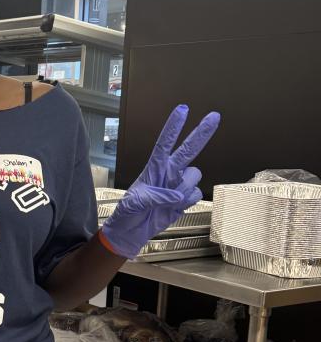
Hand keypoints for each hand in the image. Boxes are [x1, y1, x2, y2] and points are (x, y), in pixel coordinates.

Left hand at [101, 105, 220, 259]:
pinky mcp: (185, 199)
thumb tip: (178, 195)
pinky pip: (195, 195)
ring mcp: (178, 185)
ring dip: (184, 188)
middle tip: (214, 116)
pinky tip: (173, 207)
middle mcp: (169, 172)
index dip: (173, 127)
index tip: (182, 110)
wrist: (131, 231)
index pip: (164, 143)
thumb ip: (156, 197)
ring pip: (194, 177)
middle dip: (201, 132)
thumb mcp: (135, 203)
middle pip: (188, 149)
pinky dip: (186, 203)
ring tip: (166, 200)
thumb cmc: (128, 212)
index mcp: (153, 168)